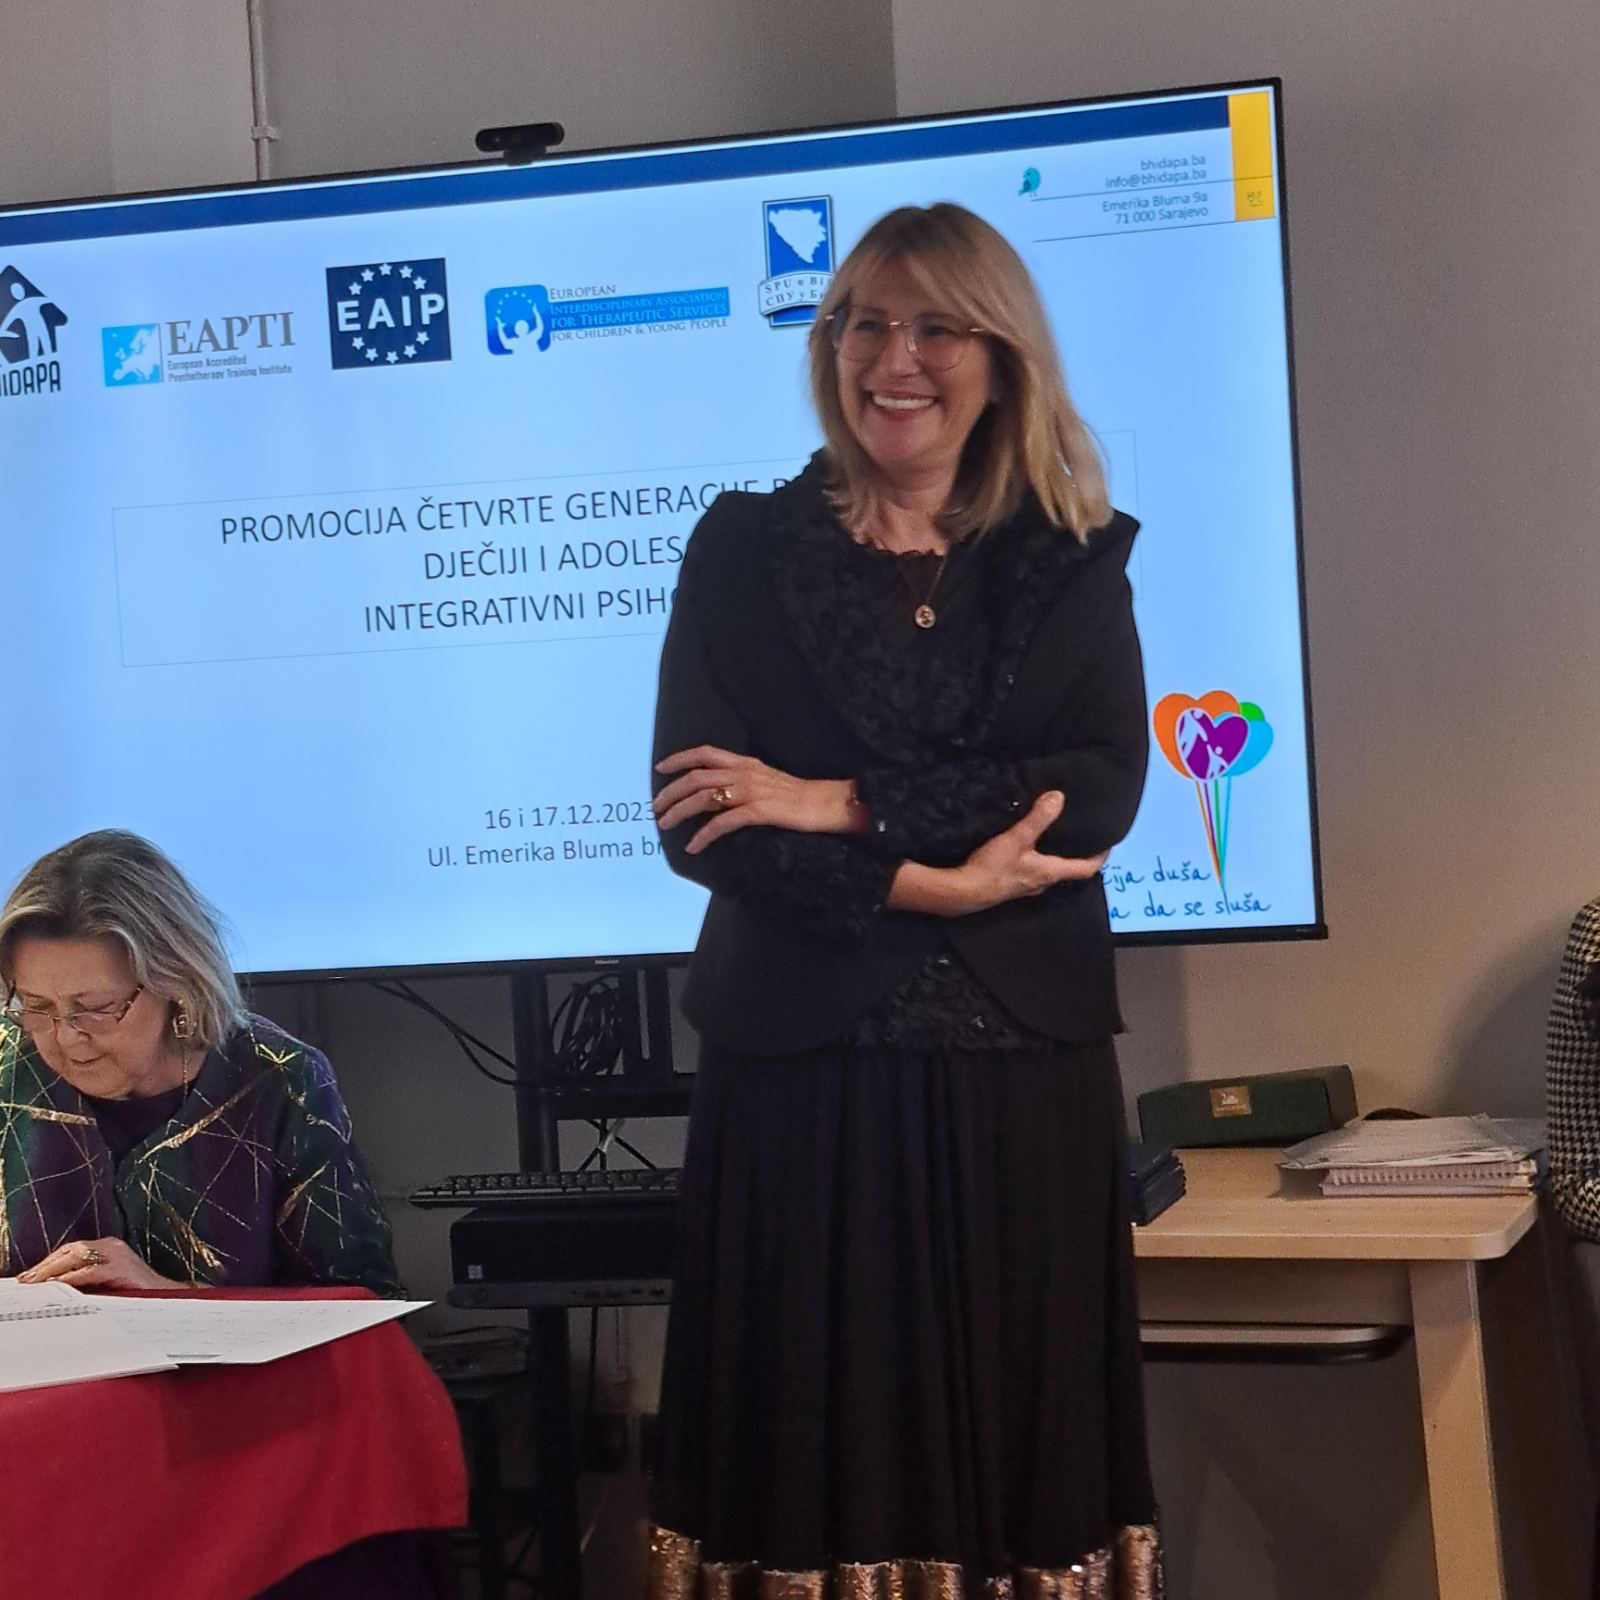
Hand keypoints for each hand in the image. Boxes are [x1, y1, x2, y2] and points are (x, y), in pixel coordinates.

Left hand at [17, 1237, 179, 1291]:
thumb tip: (56, 1287)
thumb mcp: (108, 1282)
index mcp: (109, 1246)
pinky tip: (58, 1285)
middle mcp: (112, 1245)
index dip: (49, 1261)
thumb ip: (87, 1279)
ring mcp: (117, 1254)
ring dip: (52, 1270)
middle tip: (27, 1280)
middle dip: (46, 1264)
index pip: (72, 1249)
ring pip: (76, 1256)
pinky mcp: (121, 1268)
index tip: (31, 1276)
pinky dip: (71, 1278)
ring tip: (36, 1282)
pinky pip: (89, 1271)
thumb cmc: (138, 1293)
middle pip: (70, 1249)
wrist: (167, 1297)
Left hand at [654, 745, 852, 854]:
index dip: (680, 758)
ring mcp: (751, 791)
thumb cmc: (800, 797)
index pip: (705, 753)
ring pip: (704, 797)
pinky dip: (703, 834)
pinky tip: (693, 845)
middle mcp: (745, 773)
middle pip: (696, 777)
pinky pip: (723, 822)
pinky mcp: (759, 811)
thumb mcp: (768, 781)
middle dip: (671, 791)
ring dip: (679, 811)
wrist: (828, 804)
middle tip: (656, 807)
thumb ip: (744, 781)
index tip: (661, 768)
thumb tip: (721, 793)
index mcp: (746, 763)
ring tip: (665, 825)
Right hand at [953, 791, 1107, 913]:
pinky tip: (1029, 847)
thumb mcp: (1017, 839)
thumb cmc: (993, 868)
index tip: (1108, 843)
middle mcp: (1044, 882)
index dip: (1100, 856)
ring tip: (1057, 835)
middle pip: (1069, 869)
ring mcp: (1028, 886)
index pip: (1086, 868)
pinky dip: (1039, 858)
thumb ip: (1038, 819)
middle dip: (1077, 853)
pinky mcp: (1013, 884)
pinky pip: (1034, 870)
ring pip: (1050, 870)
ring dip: (1057, 855)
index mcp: (1051, 872)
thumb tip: (1059, 798)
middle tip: (1081, 834)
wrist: (964, 891)